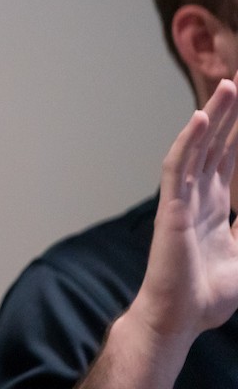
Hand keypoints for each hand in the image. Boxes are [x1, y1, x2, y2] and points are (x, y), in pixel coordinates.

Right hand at [133, 78, 237, 341]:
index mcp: (217, 204)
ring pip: (200, 147)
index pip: (232, 157)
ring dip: (214, 117)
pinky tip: (199, 120)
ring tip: (229, 87)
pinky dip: (187, 142)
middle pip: (218, 144)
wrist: (180, 318)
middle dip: (232, 113)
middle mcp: (200, 195)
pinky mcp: (172, 207)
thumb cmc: (207, 295)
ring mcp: (184, 198)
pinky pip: (178, 167)